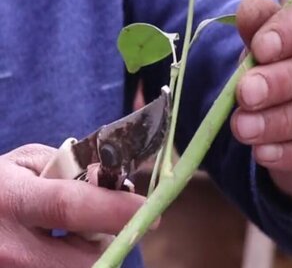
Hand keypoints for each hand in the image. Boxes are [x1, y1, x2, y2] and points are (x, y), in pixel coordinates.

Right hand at [0, 144, 144, 266]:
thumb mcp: (30, 162)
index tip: (149, 207)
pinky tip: (61, 247)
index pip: (69, 206)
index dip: (114, 208)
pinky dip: (75, 261)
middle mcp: (8, 245)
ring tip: (74, 233)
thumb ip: (74, 169)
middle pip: (83, 258)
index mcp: (11, 199)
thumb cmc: (2, 184)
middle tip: (109, 219)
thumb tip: (118, 184)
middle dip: (109, 238)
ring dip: (92, 253)